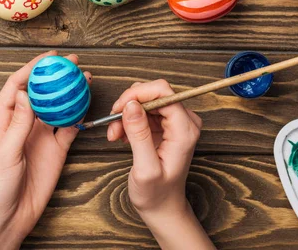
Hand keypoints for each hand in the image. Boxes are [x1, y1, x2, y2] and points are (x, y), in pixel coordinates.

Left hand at [0, 51, 90, 249]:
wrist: (5, 219)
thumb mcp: (3, 153)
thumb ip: (17, 123)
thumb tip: (24, 93)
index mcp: (2, 120)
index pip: (17, 86)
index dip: (32, 68)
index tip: (50, 58)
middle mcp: (22, 124)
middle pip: (41, 92)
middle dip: (56, 76)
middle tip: (74, 63)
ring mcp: (40, 137)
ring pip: (58, 107)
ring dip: (70, 93)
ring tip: (85, 79)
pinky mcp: (54, 150)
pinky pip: (69, 128)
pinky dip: (79, 117)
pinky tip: (87, 106)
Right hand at [107, 80, 214, 249]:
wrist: (162, 206)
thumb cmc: (156, 194)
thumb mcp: (145, 168)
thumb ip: (139, 134)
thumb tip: (131, 104)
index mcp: (185, 130)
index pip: (163, 92)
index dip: (137, 95)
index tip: (118, 109)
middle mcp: (185, 121)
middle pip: (154, 93)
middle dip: (129, 105)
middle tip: (113, 124)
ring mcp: (176, 122)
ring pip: (146, 100)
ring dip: (126, 113)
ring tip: (115, 134)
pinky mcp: (166, 125)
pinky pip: (144, 110)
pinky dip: (129, 119)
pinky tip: (121, 135)